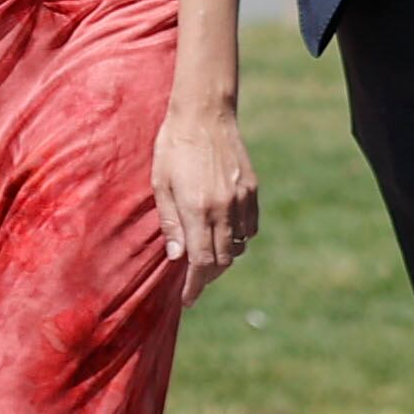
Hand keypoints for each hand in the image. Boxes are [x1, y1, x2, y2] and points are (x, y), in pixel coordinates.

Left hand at [151, 101, 256, 300]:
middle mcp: (223, 208)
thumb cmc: (173, 147)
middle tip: (193, 280)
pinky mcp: (252, 190)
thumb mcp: (160, 184)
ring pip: (238, 246)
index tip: (188, 299)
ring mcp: (241, 200)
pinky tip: (222, 234)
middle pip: (222, 260)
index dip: (195, 285)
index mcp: (197, 209)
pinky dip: (238, 238)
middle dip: (207, 276)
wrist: (204, 114)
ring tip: (206, 257)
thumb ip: (170, 223)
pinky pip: (250, 228)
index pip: (201, 262)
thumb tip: (177, 257)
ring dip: (223, 258)